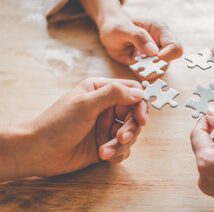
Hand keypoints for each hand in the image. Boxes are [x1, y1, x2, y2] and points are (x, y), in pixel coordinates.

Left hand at [30, 77, 148, 176]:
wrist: (39, 152)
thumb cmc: (57, 124)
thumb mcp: (86, 104)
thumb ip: (114, 94)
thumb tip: (139, 93)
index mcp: (101, 91)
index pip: (132, 93)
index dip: (140, 105)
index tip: (141, 119)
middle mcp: (106, 107)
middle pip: (133, 115)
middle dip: (130, 128)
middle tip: (120, 138)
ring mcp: (105, 126)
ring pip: (130, 133)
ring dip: (121, 144)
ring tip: (105, 151)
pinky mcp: (104, 143)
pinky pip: (123, 148)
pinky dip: (117, 153)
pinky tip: (103, 155)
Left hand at [78, 0, 182, 79]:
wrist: (110, 32)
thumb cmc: (115, 26)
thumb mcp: (122, 29)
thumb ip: (138, 37)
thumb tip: (154, 52)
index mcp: (160, 30)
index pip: (175, 47)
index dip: (165, 57)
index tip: (150, 60)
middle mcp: (162, 43)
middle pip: (168, 62)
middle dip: (152, 66)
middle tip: (136, 61)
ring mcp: (157, 54)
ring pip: (160, 71)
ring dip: (146, 70)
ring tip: (133, 60)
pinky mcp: (150, 64)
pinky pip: (151, 75)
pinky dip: (142, 74)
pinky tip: (133, 65)